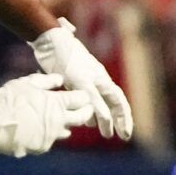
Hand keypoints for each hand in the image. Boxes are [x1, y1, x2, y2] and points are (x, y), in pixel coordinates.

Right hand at [0, 72, 94, 157]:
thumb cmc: (9, 99)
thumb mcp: (27, 83)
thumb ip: (46, 81)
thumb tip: (60, 78)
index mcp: (58, 103)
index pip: (82, 99)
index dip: (84, 96)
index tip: (83, 95)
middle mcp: (60, 120)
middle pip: (82, 117)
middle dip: (87, 112)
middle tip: (86, 109)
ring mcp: (52, 135)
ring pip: (67, 131)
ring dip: (67, 125)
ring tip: (63, 121)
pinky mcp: (42, 146)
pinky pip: (50, 140)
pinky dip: (48, 134)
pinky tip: (42, 130)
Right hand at [32, 18, 133, 139]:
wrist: (50, 38)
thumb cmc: (59, 55)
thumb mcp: (74, 72)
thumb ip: (82, 88)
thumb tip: (86, 108)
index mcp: (99, 76)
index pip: (117, 97)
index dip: (122, 114)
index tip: (125, 130)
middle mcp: (99, 77)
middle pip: (118, 100)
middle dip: (123, 119)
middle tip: (125, 136)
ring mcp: (91, 78)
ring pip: (107, 101)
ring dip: (109, 120)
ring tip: (108, 134)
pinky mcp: (80, 78)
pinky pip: (93, 98)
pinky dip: (99, 111)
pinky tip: (99, 123)